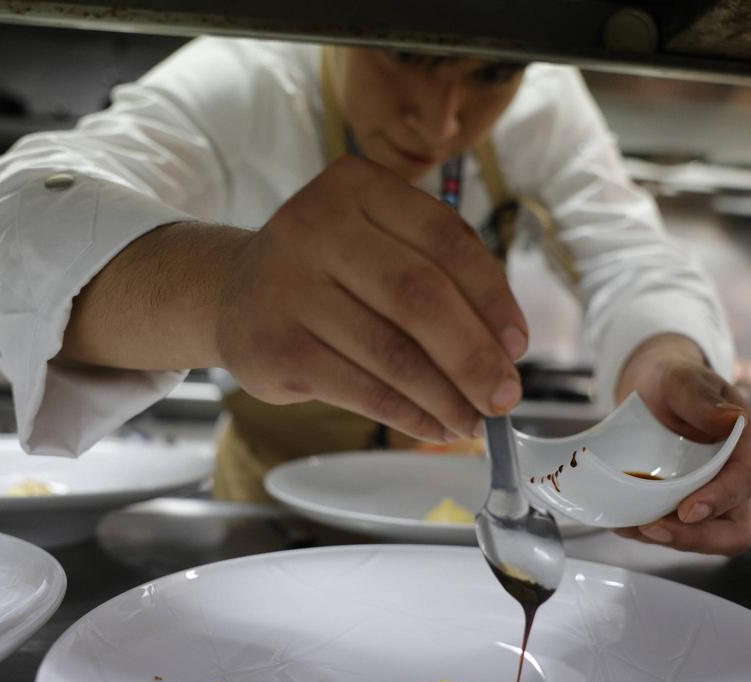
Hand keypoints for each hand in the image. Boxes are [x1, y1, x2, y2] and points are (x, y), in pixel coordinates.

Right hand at [212, 156, 528, 441]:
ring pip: (391, 351)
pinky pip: (360, 387)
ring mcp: (287, 286)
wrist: (232, 293)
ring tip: (473, 420)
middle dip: (473, 355)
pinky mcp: (274, 346)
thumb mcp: (377, 242)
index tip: (518, 345)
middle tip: (504, 396)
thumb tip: (502, 353)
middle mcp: (315, 225)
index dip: (492, 296)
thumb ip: (439, 275)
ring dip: (444, 395)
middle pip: (419, 296)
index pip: (444, 238)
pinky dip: (408, 413)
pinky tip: (434, 425)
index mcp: (357, 186)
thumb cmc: (329, 271)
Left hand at [612, 334, 750, 554]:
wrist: (653, 390)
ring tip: (632, 526)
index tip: (686, 510)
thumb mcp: (683, 379)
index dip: (719, 500)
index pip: (745, 481)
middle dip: (696, 538)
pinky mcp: (691, 504)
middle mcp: (738, 475)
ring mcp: (715, 494)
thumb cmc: (675, 380)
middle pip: (734, 529)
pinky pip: (681, 533)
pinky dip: (653, 534)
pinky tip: (627, 523)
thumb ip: (703, 399)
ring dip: (670, 539)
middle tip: (652, 529)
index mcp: (748, 442)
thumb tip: (730, 420)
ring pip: (707, 538)